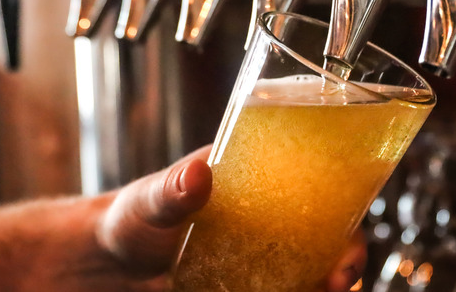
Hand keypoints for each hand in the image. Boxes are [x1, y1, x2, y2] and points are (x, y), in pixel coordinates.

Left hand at [92, 145, 365, 291]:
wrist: (109, 266)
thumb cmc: (130, 219)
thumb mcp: (150, 200)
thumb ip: (173, 189)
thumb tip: (198, 174)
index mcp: (253, 179)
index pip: (313, 184)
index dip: (342, 209)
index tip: (346, 237)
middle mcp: (267, 217)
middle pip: (326, 234)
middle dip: (344, 258)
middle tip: (337, 280)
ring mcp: (261, 255)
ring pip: (311, 269)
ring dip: (326, 282)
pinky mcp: (250, 284)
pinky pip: (285, 289)